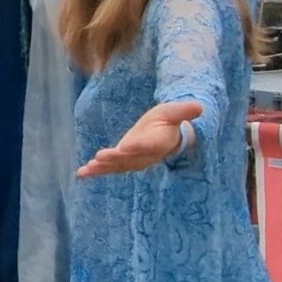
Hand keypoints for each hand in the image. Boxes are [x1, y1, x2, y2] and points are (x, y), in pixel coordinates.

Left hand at [77, 101, 203, 177]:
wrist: (166, 138)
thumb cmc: (168, 122)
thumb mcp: (174, 113)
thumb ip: (183, 112)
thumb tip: (200, 107)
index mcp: (158, 142)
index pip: (148, 145)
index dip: (137, 146)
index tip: (125, 147)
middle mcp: (144, 155)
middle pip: (129, 158)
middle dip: (114, 159)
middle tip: (100, 157)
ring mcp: (133, 160)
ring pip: (117, 166)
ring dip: (102, 168)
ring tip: (88, 169)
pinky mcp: (123, 161)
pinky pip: (109, 168)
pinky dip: (95, 171)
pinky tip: (81, 174)